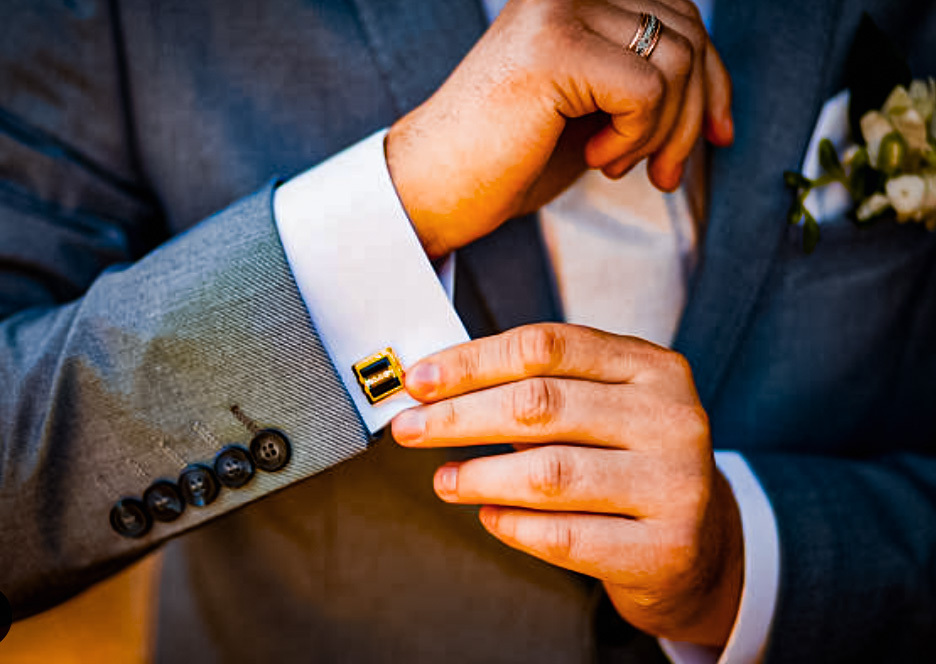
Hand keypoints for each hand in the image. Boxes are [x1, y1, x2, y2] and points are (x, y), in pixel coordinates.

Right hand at [386, 0, 732, 258]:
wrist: (435, 185)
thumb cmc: (508, 154)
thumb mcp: (591, 105)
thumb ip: (640, 75)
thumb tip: (716, 87)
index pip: (681, 14)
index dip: (714, 78)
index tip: (719, 136)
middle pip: (689, 34)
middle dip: (694, 117)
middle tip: (663, 174)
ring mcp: (559, 8)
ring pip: (676, 63)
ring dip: (662, 134)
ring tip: (614, 164)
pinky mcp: (554, 47)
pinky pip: (647, 90)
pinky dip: (636, 138)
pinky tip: (594, 160)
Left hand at [390, 324, 742, 645]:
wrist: (698, 547)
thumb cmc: (630, 464)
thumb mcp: (604, 407)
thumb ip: (539, 389)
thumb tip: (437, 388)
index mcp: (653, 366)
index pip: (546, 346)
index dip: (472, 361)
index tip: (420, 381)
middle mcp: (673, 417)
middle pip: (540, 404)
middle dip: (459, 417)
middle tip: (410, 430)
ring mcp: (677, 484)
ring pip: (549, 473)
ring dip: (479, 476)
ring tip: (445, 479)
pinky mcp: (666, 548)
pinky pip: (566, 537)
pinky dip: (513, 525)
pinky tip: (489, 516)